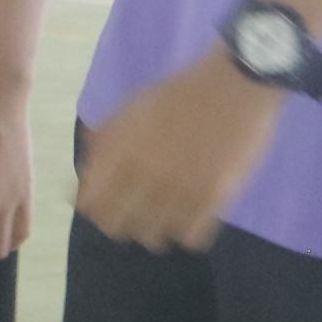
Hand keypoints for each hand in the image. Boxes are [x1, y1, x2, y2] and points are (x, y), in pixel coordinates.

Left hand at [78, 51, 287, 251]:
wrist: (235, 83)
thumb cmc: (181, 92)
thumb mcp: (132, 107)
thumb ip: (106, 140)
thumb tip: (86, 173)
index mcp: (121, 151)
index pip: (89, 204)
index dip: (94, 207)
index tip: (106, 203)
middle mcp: (145, 176)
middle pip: (116, 228)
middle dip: (121, 222)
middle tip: (136, 210)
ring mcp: (179, 190)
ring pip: (153, 239)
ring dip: (155, 229)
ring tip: (166, 213)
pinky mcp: (214, 199)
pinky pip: (191, 239)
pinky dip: (189, 231)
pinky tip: (194, 214)